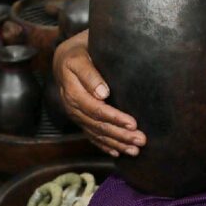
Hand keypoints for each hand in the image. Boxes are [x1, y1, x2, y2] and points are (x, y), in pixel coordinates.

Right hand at [52, 30, 146, 156]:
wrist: (64, 57)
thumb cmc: (78, 52)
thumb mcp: (81, 56)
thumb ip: (90, 74)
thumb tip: (103, 93)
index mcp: (73, 91)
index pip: (96, 110)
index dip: (115, 118)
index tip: (133, 124)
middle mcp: (73, 106)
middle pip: (98, 125)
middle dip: (120, 135)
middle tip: (141, 141)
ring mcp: (76, 114)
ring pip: (96, 133)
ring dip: (116, 143)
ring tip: (135, 150)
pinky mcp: (80, 118)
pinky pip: (91, 135)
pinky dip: (105, 145)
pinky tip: (118, 152)